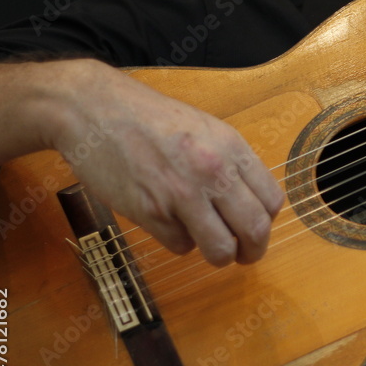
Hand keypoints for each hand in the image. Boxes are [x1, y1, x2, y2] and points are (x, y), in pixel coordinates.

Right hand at [45, 59, 283, 265]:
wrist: (93, 109)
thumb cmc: (149, 119)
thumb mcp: (205, 129)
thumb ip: (231, 163)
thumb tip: (252, 203)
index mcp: (231, 148)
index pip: (272, 201)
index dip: (266, 222)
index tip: (256, 228)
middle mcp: (212, 171)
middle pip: (255, 230)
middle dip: (253, 251)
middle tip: (244, 255)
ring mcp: (182, 193)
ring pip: (221, 248)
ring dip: (219, 255)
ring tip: (211, 248)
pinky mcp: (151, 212)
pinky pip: (180, 246)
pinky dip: (178, 241)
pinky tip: (168, 222)